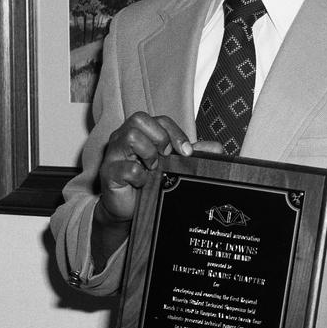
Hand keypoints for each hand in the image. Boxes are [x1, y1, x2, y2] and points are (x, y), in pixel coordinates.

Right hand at [91, 112, 220, 263]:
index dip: (176, 133)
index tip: (187, 152)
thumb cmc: (149, 182)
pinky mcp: (108, 172)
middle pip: (140, 119)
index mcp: (141, 132)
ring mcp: (114, 153)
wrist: (128, 208)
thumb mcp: (174, 166)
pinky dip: (139, 175)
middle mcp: (124, 137)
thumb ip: (195, 156)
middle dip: (160, 138)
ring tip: (153, 169)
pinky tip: (142, 183)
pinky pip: (126, 167)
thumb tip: (217, 148)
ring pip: (130, 136)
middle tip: (166, 157)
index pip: (160, 119)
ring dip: (149, 153)